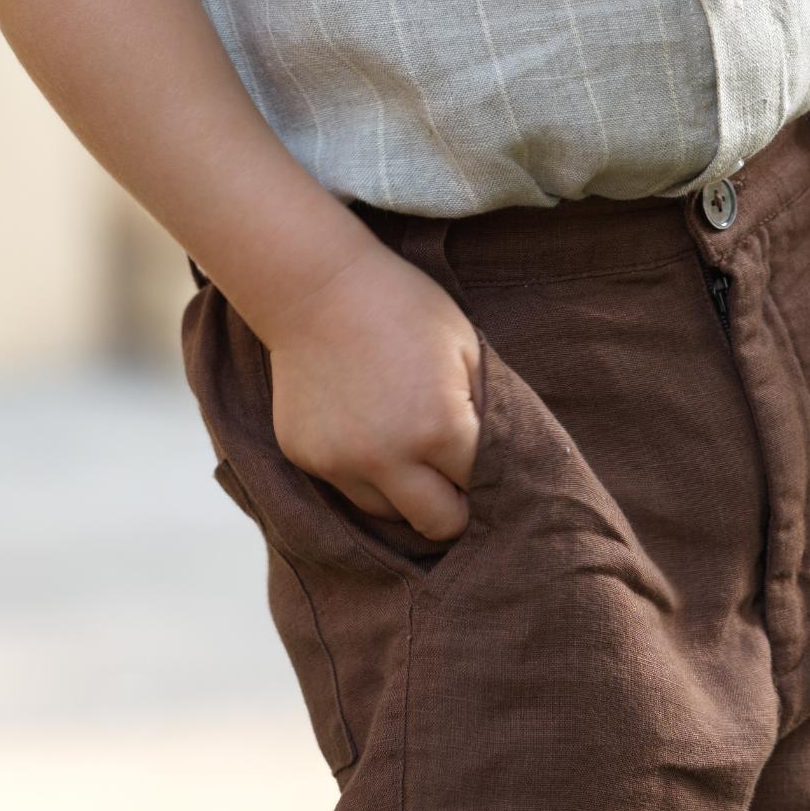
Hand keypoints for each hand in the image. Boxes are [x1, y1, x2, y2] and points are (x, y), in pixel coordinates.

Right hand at [264, 241, 482, 541]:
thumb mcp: (466, 348)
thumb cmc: (402, 306)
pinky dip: (366, 474)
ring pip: (391, 514)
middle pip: (438, 524)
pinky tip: (367, 431)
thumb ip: (487, 412)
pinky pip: (349, 490)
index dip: (490, 476)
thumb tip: (502, 464)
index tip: (488, 467)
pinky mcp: (307, 459)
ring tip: (407, 448)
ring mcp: (341, 463)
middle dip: (455, 506)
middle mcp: (387, 457)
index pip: (481, 486)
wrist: (313, 286)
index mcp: (439, 427)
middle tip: (455, 477)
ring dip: (408, 494)